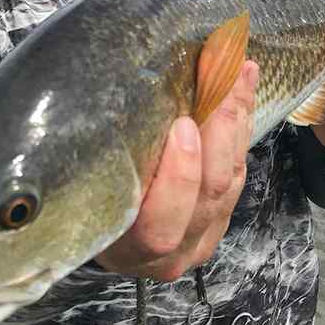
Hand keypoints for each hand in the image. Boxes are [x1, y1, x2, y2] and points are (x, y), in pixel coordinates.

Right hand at [95, 61, 258, 281]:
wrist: (100, 231)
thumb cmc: (84, 197)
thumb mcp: (84, 184)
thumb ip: (101, 154)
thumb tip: (105, 93)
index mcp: (128, 247)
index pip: (160, 223)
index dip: (178, 177)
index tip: (183, 125)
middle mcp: (170, 251)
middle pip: (209, 193)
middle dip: (219, 130)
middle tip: (221, 80)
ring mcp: (200, 239)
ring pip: (230, 180)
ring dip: (237, 121)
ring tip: (240, 73)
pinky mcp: (219, 223)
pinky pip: (238, 175)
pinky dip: (240, 131)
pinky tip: (241, 95)